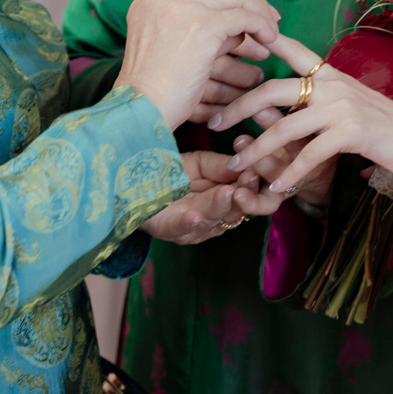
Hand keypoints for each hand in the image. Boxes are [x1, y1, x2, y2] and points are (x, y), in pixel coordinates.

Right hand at [116, 0, 279, 129]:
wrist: (141, 107)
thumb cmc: (155, 92)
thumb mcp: (169, 49)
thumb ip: (198, 30)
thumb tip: (238, 28)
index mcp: (149, 2)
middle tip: (270, 14)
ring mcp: (184, 9)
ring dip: (259, 13)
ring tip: (272, 30)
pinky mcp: (204, 26)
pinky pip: (245, 18)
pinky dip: (262, 26)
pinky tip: (270, 40)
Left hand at [142, 150, 287, 244]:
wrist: (132, 183)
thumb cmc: (171, 172)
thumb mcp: (202, 164)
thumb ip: (223, 167)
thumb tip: (250, 165)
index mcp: (226, 201)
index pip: (251, 195)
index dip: (258, 184)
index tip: (260, 167)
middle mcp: (215, 218)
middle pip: (237, 211)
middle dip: (245, 196)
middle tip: (249, 180)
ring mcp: (193, 227)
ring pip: (212, 219)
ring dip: (220, 207)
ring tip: (228, 193)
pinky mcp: (168, 229)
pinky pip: (180, 228)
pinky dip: (189, 223)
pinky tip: (195, 216)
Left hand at [212, 37, 392, 193]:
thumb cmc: (385, 126)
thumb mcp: (350, 103)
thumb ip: (320, 99)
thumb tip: (284, 106)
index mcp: (331, 73)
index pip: (290, 50)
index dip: (260, 43)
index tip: (230, 46)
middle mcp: (333, 83)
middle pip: (273, 88)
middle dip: (238, 106)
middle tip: (213, 122)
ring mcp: (342, 106)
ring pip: (285, 126)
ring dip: (256, 150)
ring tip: (235, 167)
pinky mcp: (350, 132)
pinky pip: (308, 154)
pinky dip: (290, 174)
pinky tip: (276, 188)